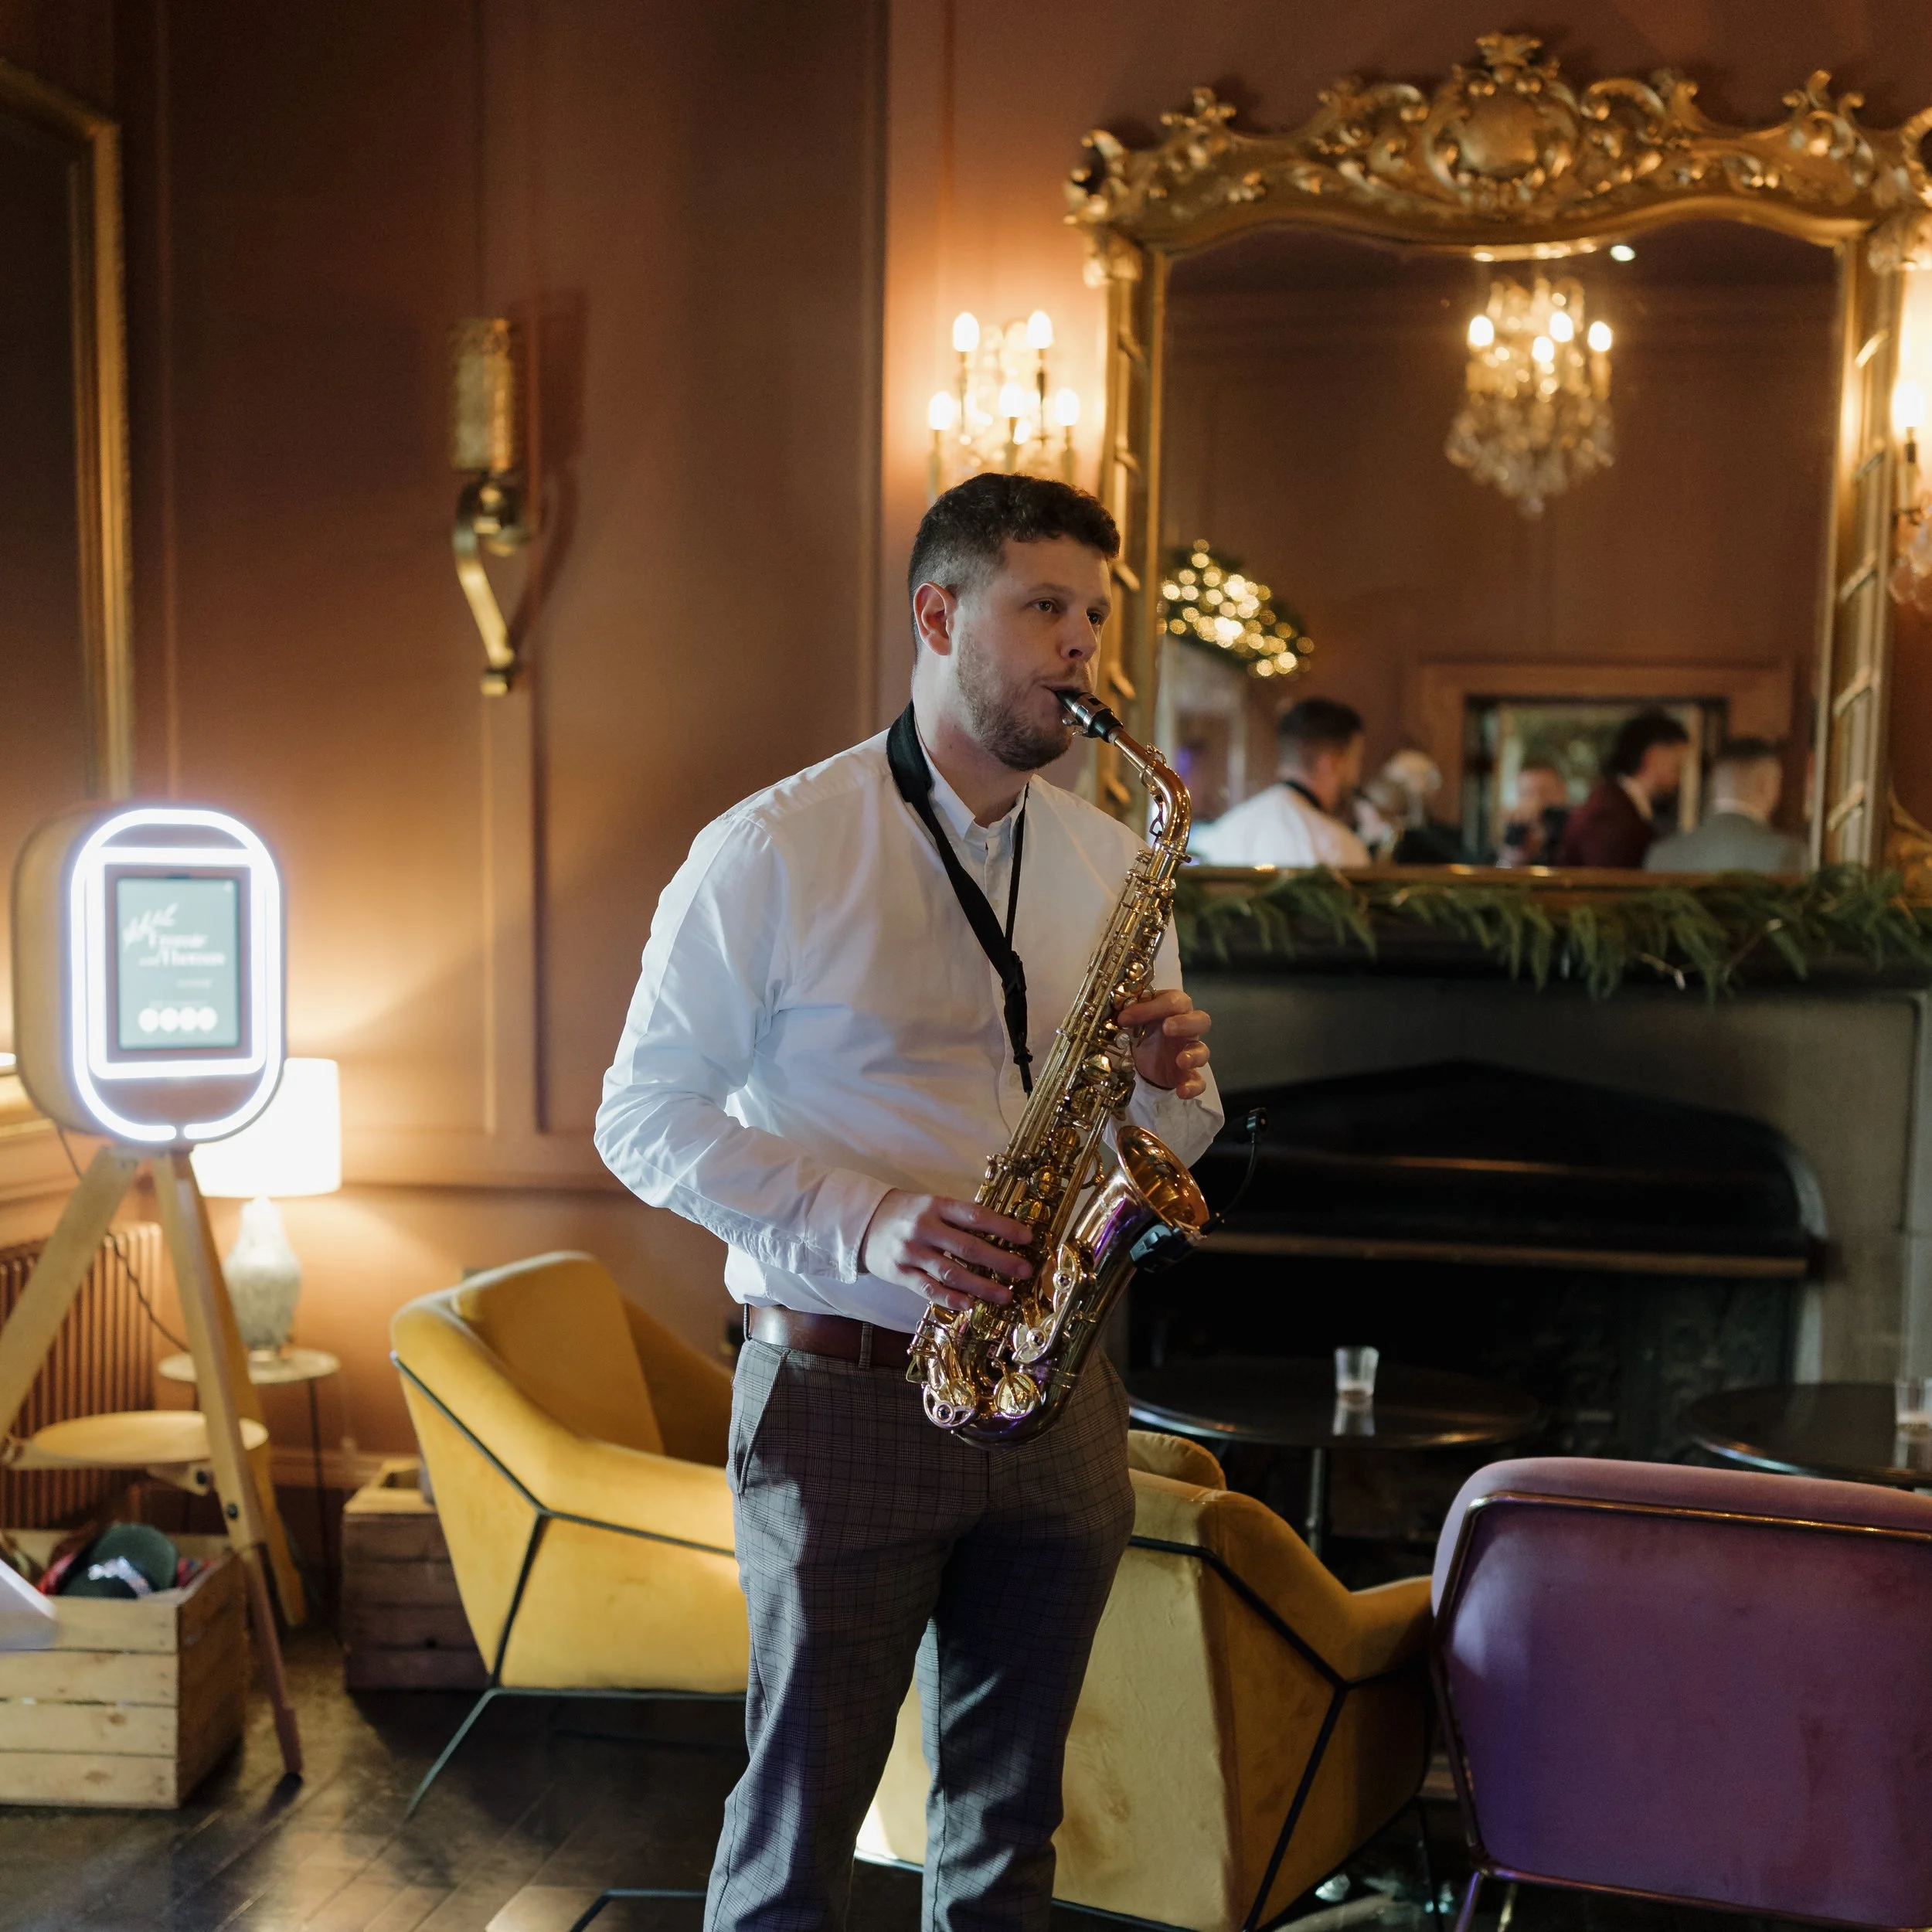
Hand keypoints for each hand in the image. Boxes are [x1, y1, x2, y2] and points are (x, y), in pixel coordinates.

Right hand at [859, 1190, 1034, 1313]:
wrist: (863, 1222)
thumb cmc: (907, 1213)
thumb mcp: (931, 1205)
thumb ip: (958, 1218)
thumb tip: (999, 1234)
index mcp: (936, 1206)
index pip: (975, 1216)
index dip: (1003, 1227)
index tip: (1027, 1238)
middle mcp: (924, 1228)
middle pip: (968, 1247)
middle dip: (1000, 1261)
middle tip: (1025, 1271)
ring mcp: (911, 1252)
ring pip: (951, 1272)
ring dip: (982, 1286)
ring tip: (1005, 1295)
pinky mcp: (899, 1273)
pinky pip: (928, 1288)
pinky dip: (950, 1298)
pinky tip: (969, 1304)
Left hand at [1117, 986, 1211, 1099]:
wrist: (1142, 1059)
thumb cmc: (1142, 1030)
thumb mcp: (1133, 1020)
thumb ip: (1129, 1014)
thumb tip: (1119, 1013)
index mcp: (1174, 1009)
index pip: (1173, 1001)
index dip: (1151, 1007)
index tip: (1126, 1018)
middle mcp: (1187, 1028)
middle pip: (1201, 1020)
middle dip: (1185, 1023)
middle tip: (1167, 1028)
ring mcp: (1189, 1051)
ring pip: (1203, 1050)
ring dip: (1194, 1055)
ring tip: (1180, 1061)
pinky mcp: (1187, 1074)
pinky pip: (1199, 1081)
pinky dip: (1193, 1086)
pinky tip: (1182, 1091)